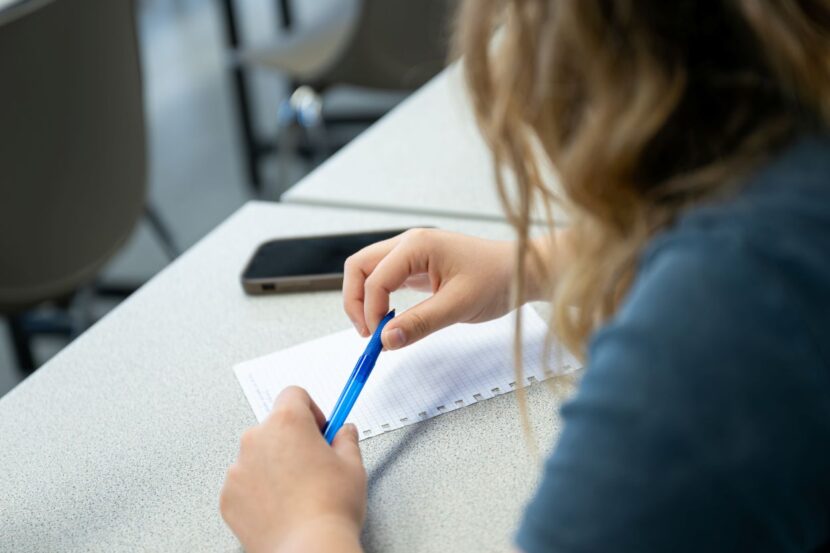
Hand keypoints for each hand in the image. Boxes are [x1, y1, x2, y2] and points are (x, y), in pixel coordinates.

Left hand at [220, 387, 365, 552]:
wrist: (308, 548)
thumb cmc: (330, 508)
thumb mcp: (353, 465)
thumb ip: (346, 439)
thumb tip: (345, 433)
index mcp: (288, 422)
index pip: (293, 394)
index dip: (311, 409)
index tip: (320, 427)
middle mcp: (257, 439)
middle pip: (275, 425)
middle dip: (293, 440)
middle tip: (314, 464)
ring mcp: (238, 468)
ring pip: (258, 455)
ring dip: (275, 465)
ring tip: (298, 492)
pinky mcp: (229, 496)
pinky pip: (245, 483)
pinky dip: (260, 490)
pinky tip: (281, 507)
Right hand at [343, 228, 518, 349]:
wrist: (521, 271)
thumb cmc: (498, 279)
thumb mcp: (458, 306)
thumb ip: (419, 323)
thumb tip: (386, 340)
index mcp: (417, 245)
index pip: (374, 277)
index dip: (369, 310)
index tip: (378, 338)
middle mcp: (409, 244)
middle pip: (360, 267)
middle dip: (355, 300)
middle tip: (367, 333)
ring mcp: (412, 254)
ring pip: (369, 272)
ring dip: (365, 300)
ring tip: (377, 329)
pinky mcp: (417, 266)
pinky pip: (386, 279)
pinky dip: (380, 300)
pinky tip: (390, 320)